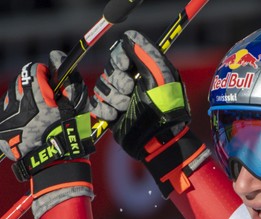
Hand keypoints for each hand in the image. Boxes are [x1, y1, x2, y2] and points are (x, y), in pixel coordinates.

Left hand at [0, 51, 94, 198]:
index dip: (45, 77)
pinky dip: (12, 118)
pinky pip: (2, 115)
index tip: (51, 88)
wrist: (53, 163)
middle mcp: (14, 101)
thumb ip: (67, 76)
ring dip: (21, 104)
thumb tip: (54, 56)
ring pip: (10, 98)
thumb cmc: (69, 131)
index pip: (34, 70)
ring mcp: (2, 116)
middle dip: (31, 90)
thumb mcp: (76, 101)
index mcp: (34, 92)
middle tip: (43, 106)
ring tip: (34, 120)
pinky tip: (25, 129)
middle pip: (20, 83)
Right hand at [91, 30, 190, 157]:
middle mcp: (130, 80)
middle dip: (118, 81)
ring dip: (113, 98)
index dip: (119, 58)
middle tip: (130, 92)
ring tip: (126, 107)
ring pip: (100, 86)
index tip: (127, 67)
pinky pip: (95, 104)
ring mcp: (119, 96)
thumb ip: (146, 53)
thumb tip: (129, 36)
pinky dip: (104, 110)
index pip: (120, 51)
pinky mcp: (110, 112)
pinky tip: (115, 116)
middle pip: (109, 69)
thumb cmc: (165, 108)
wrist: (157, 139)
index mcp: (144, 69)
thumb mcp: (160, 76)